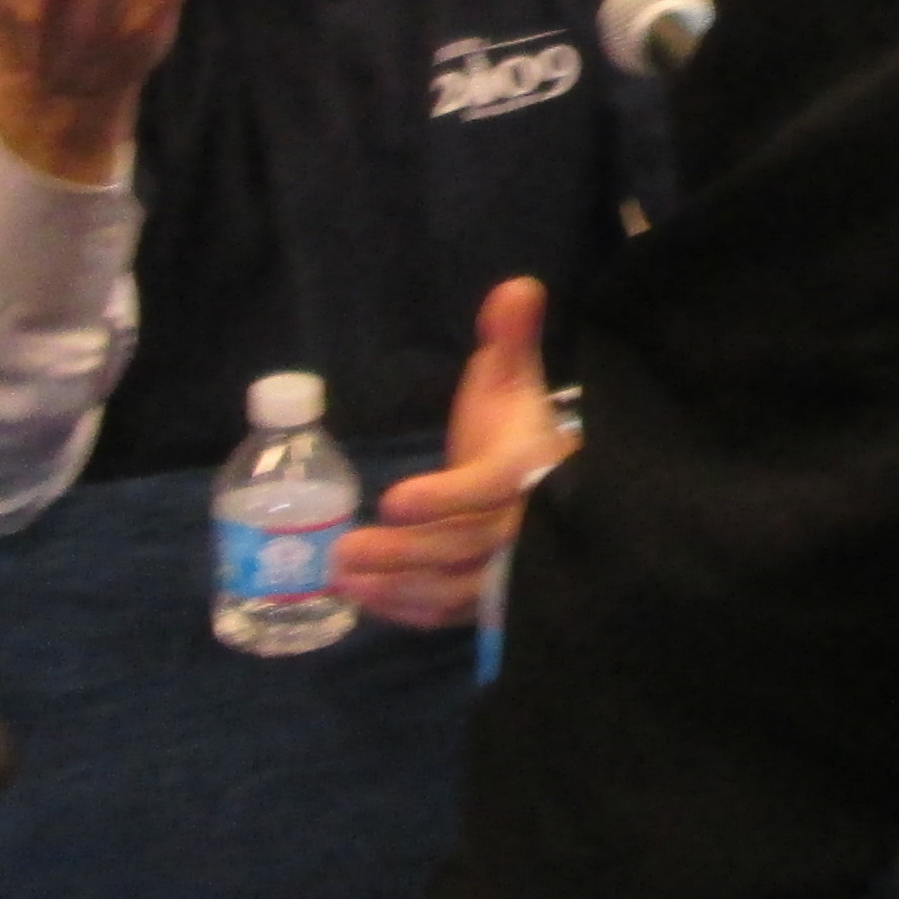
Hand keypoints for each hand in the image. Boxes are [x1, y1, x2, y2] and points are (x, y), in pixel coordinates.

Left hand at [335, 278, 577, 627]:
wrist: (555, 492)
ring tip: (343, 577)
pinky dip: (411, 612)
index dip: (445, 497)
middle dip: (405, 554)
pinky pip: (453, 613)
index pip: (489, 488)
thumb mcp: (516, 381)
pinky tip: (369, 601)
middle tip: (343, 550)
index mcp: (528, 470)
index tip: (393, 500)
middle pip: (465, 548)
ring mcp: (509, 572)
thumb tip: (516, 286)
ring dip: (399, 588)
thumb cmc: (520, 433)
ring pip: (456, 589)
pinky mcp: (490, 598)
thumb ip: (511, 338)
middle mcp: (524, 529)